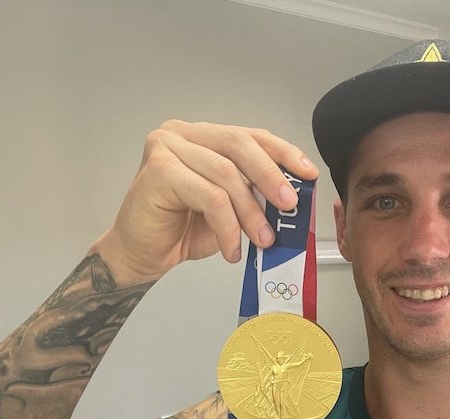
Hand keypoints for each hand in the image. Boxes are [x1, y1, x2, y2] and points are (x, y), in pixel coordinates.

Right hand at [96, 120, 318, 281]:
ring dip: (250, 213)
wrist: (141, 255)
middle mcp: (182, 133)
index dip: (283, 152)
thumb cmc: (183, 229)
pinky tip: (232, 248)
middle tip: (289, 206)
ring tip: (262, 241)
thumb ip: (254, 192)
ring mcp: (166, 147)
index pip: (250, 135)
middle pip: (239, 145)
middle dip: (270, 176)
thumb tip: (293, 195)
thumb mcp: (231, 207)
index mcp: (202, 135)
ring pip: (226, 175)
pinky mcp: (158, 171)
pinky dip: (228, 226)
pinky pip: (210, 197)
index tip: (308, 173)